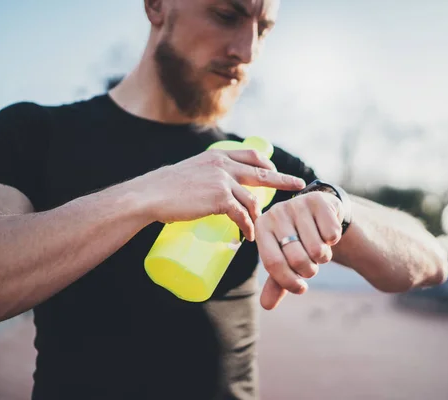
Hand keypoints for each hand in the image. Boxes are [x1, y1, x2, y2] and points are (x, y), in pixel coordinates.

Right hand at [133, 149, 305, 240]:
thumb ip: (207, 175)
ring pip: (252, 199)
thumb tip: (216, 189)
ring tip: (255, 229)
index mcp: (217, 155)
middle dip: (283, 179)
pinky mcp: (219, 199)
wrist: (149, 195)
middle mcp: (223, 164)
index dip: (266, 163)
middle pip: (262, 172)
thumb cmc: (165, 188)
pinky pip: (242, 215)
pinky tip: (247, 235)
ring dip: (257, 217)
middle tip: (298, 185)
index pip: (251, 154)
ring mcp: (222, 181)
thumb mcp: (190, 170)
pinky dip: (248, 227)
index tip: (275, 169)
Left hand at [255, 192, 344, 309]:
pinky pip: (331, 235)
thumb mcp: (285, 258)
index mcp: (262, 228)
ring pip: (316, 249)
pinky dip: (333, 242)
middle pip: (297, 258)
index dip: (289, 282)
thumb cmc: (298, 239)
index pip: (273, 263)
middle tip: (311, 266)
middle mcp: (275, 212)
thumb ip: (277, 282)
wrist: (319, 213)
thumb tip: (267, 305)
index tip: (301, 289)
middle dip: (309, 271)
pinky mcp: (318, 201)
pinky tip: (327, 234)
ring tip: (318, 249)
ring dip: (323, 257)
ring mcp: (297, 204)